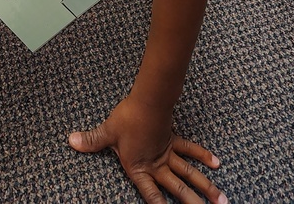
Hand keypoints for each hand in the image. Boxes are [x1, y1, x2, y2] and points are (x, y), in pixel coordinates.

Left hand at [69, 96, 227, 203]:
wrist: (147, 101)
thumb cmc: (126, 118)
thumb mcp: (107, 132)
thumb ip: (92, 141)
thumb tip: (71, 141)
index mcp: (140, 168)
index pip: (150, 195)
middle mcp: (157, 165)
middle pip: (177, 189)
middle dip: (193, 203)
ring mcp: (167, 153)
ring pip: (189, 174)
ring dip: (205, 186)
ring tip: (222, 201)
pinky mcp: (173, 139)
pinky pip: (190, 150)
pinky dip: (202, 155)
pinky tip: (216, 163)